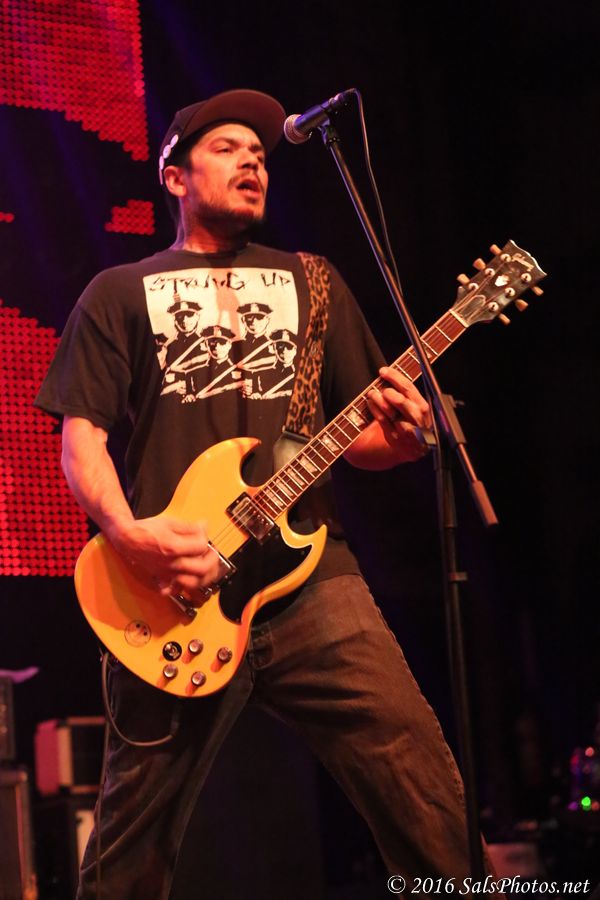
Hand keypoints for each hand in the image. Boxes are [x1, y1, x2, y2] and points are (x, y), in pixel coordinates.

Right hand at [107, 516, 223, 604]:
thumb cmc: (146, 530)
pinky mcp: (161, 579)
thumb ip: (189, 527)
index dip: (205, 538)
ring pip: (193, 583)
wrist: (127, 540)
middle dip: (212, 559)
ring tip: (206, 566)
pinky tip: (187, 577)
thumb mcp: (169, 522)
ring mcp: (167, 574)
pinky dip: (183, 587)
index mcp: (174, 548)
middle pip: (202, 568)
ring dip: (205, 576)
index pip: (201, 546)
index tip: (203, 533)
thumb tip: (204, 528)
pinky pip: (174, 590)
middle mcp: (172, 564)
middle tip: (212, 552)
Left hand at [367, 366, 432, 460]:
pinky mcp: (395, 437)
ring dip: (379, 400)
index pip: (409, 388)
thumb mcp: (417, 408)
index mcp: (423, 408)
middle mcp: (416, 418)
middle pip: (402, 401)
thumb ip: (407, 395)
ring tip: (372, 393)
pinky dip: (375, 410)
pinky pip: (383, 421)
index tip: (383, 371)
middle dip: (388, 392)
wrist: (417, 449)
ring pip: (391, 412)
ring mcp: (405, 429)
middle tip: (381, 387)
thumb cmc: (415, 423)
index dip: (395, 377)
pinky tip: (371, 403)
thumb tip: (390, 377)